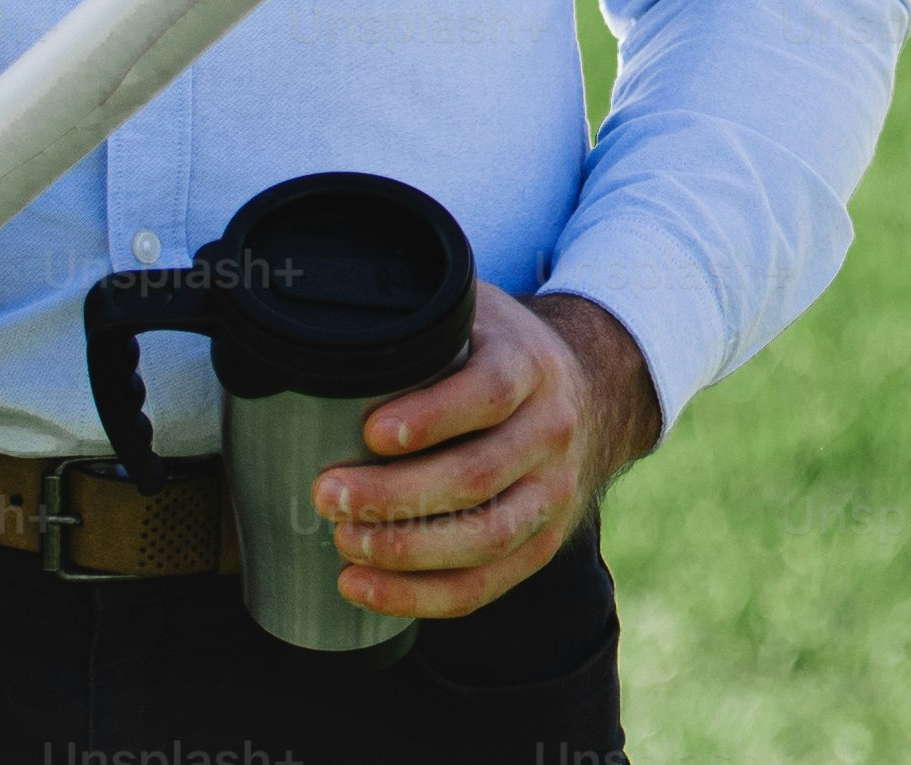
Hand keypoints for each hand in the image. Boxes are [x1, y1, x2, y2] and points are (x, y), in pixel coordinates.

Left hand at [313, 288, 662, 619]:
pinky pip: (483, 586)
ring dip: (402, 549)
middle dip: (393, 495)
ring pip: (483, 538)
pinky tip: (360, 585)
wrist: (588, 394)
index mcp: (532, 367)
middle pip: (478, 476)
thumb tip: (322, 333)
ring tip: (341, 540)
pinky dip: (417, 596)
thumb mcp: (473, 313)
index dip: (432, 416)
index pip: (491, 392)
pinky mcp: (541, 544)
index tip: (371, 431)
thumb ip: (418, 318)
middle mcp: (552, 432)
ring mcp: (553, 495)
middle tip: (326, 494)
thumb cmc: (498, 353)